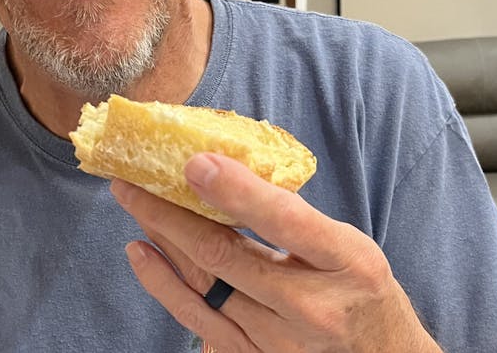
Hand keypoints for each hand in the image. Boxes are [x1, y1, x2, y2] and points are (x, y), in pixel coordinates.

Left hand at [109, 153, 441, 352]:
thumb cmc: (363, 293)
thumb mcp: (349, 245)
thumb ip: (296, 217)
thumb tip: (229, 174)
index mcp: (347, 262)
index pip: (284, 219)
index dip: (236, 190)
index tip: (194, 162)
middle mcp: (312, 308)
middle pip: (226, 254)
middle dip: (171, 212)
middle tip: (134, 179)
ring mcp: (281, 343)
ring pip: (205, 286)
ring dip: (162, 241)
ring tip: (134, 205)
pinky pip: (200, 322)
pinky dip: (166, 286)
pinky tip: (144, 255)